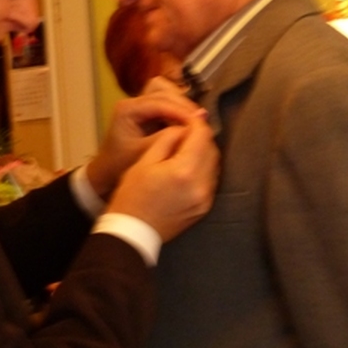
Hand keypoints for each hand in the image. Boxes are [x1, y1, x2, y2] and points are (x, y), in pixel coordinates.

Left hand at [86, 83, 202, 198]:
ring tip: (194, 121)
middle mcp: (133, 101)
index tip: (199, 122)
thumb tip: (191, 128)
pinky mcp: (148, 109)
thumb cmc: (121, 164)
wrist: (108, 170)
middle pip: (164, 91)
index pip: (159, 102)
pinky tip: (188, 123)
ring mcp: (140, 103)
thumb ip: (165, 138)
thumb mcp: (143, 153)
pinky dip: (178, 108)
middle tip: (200, 121)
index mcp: (127, 109)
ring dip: (182, 103)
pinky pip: (167, 101)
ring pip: (167, 91)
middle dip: (183, 105)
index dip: (181, 110)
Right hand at [106, 115, 218, 242]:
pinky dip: (203, 168)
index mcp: (184, 171)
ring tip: (185, 149)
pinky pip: (211, 180)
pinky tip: (188, 167)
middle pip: (212, 149)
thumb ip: (168, 140)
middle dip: (201, 137)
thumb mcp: (144, 160)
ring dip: (204, 152)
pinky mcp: (205, 207)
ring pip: (214, 164)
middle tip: (185, 131)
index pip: (202, 136)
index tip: (188, 116)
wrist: (133, 231)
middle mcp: (201, 185)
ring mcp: (205, 198)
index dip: (196, 122)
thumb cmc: (133, 195)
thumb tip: (183, 128)